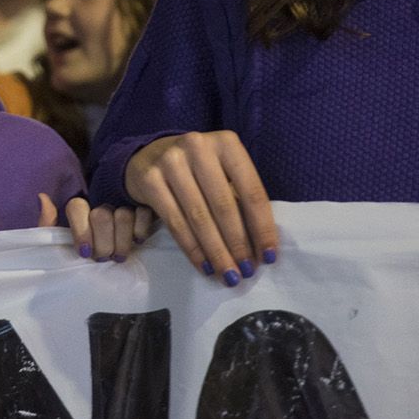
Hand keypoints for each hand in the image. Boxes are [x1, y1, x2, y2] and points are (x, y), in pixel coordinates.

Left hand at [45, 195, 154, 262]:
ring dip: (122, 241)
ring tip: (119, 256)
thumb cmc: (77, 261)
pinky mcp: (144, 214)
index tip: (84, 252)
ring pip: (123, 215)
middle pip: (102, 215)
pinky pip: (144, 213)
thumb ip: (47, 225)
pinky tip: (138, 241)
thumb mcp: (57, 247)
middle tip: (103, 259)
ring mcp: (124, 209)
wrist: (99, 285)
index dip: (81, 230)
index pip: (77, 207)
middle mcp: (101, 207)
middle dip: (103, 242)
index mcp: (79, 212)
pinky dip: (141, 228)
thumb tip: (42, 196)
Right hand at [125, 131, 277, 284]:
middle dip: (238, 244)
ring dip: (217, 251)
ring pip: (199, 216)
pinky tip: (204, 265)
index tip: (269, 257)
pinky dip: (192, 248)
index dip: (262, 227)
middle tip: (247, 271)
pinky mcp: (149, 179)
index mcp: (226, 143)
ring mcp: (170, 161)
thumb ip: (240, 200)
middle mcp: (198, 146)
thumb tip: (260, 248)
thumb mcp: (223, 173)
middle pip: (224, 205)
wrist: (149, 155)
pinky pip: (175, 222)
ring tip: (228, 274)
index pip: (251, 190)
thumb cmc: (198, 170)